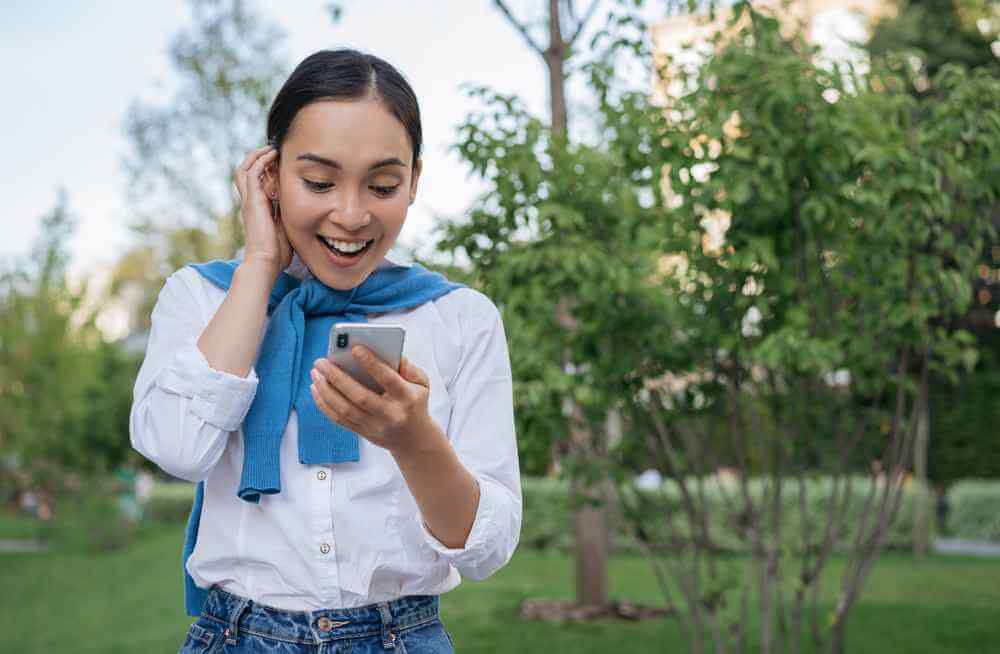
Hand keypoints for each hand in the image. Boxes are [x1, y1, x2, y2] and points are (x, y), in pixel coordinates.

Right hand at [233, 145, 291, 276]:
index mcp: (259, 208)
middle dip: (259, 159)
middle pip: (246, 172)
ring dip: (257, 156)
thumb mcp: (288, 229)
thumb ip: (291, 217)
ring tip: (272, 148)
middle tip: (275, 150)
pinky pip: (252, 173)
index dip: (268, 171)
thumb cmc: (278, 253)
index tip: (283, 162)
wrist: (266, 262)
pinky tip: (273, 155)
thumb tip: (308, 212)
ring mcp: (249, 201)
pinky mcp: (252, 201)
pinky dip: (261, 161)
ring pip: (245, 169)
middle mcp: (251, 202)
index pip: (258, 182)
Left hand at [309, 347, 437, 454]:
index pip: (388, 379)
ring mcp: (374, 426)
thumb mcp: (422, 384)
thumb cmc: (415, 402)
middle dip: (337, 377)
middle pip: (359, 396)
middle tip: (321, 361)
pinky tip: (316, 388)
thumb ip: (409, 368)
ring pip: (344, 410)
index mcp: (406, 398)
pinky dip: (324, 403)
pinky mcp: (362, 433)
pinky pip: (338, 419)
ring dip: (326, 390)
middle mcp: (389, 414)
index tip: (354, 348)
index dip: (371, 364)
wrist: (413, 439)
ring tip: (315, 372)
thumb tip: (389, 353)